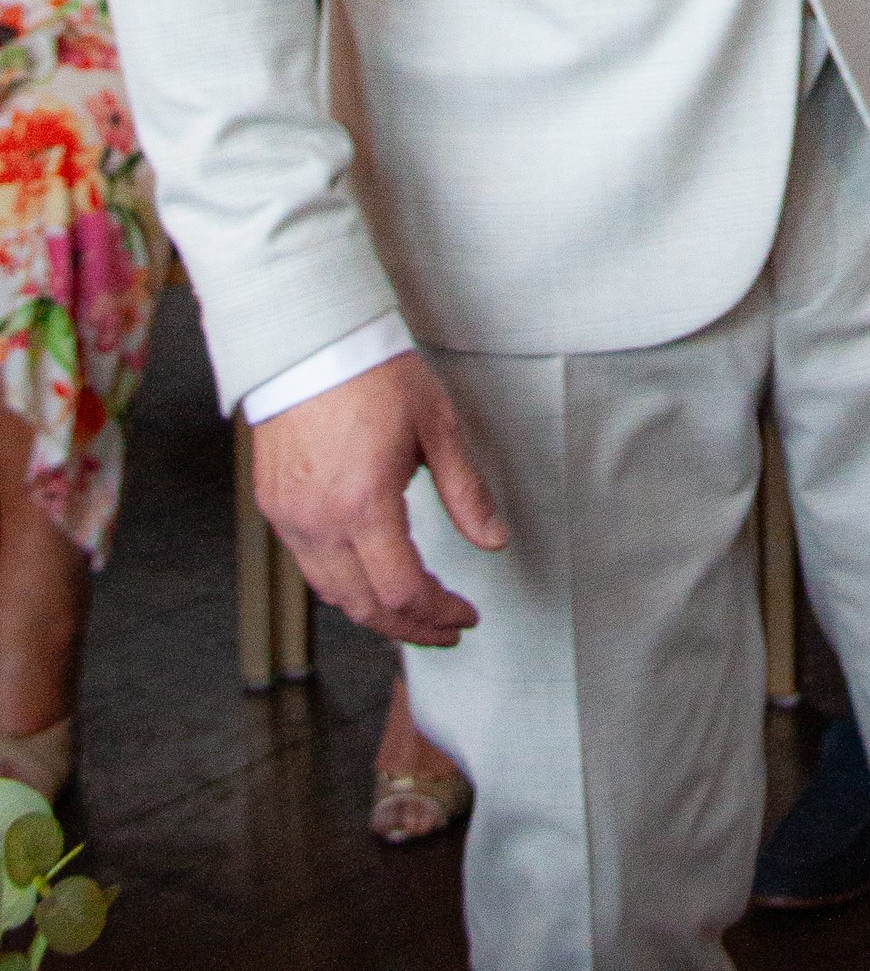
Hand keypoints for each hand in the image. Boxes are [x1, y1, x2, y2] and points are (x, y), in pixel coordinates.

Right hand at [253, 351, 506, 645]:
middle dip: (410, 628)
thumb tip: (493, 540)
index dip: (438, 614)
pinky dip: (343, 587)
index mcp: (364, 504)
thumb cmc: (374, 373)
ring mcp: (291, 519)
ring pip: (333, 596)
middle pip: (366, 607)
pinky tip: (369, 578)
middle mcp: (320, 522)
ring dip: (375, 613)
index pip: (404, 591)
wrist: (310, 341)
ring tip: (413, 613)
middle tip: (444, 629)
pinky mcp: (274, 508)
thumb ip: (465, 491)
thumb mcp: (437, 425)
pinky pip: (309, 568)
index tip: (464, 616)